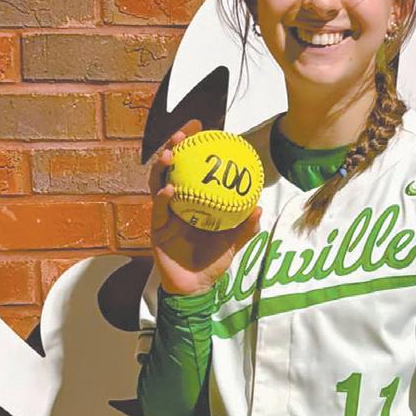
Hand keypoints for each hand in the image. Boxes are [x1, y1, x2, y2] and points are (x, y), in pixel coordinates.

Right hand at [148, 119, 262, 296]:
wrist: (196, 287)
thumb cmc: (213, 262)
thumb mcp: (233, 242)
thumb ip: (245, 227)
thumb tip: (259, 206)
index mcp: (194, 200)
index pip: (193, 167)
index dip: (195, 147)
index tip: (202, 128)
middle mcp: (177, 202)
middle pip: (172, 167)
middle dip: (174, 146)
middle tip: (183, 132)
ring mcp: (164, 213)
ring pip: (159, 182)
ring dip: (163, 167)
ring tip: (171, 153)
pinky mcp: (156, 228)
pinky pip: (158, 210)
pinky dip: (163, 198)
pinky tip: (169, 189)